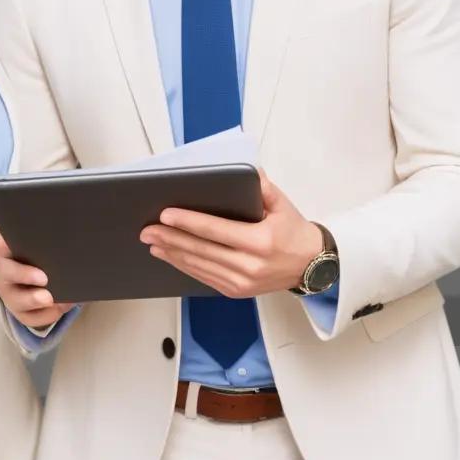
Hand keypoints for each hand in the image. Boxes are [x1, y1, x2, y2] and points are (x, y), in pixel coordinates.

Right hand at [0, 230, 76, 328]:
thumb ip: (39, 231)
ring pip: (15, 300)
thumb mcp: (33, 238)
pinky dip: (46, 314)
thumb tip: (57, 219)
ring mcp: (8, 293)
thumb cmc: (35, 249)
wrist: (35, 270)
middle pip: (7, 273)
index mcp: (2, 249)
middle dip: (24, 275)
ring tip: (50, 298)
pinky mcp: (19, 311)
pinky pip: (29, 317)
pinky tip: (61, 306)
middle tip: (43, 278)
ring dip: (33, 300)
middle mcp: (1, 272)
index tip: (10, 244)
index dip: (1, 244)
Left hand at [139, 169, 322, 297]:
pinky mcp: (236, 291)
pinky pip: (204, 277)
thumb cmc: (294, 232)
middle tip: (147, 229)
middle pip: (200, 250)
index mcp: (260, 241)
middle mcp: (249, 265)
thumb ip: (261, 186)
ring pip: (198, 266)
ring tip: (152, 242)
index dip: (187, 222)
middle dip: (170, 238)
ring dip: (172, 253)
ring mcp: (241, 282)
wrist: (312, 266)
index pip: (215, 230)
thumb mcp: (282, 204)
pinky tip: (170, 256)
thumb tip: (243, 168)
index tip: (165, 214)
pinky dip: (184, 266)